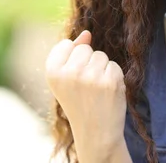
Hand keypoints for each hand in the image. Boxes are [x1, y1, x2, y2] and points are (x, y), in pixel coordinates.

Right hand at [45, 31, 127, 161]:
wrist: (96, 132)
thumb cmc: (79, 102)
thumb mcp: (66, 79)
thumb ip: (72, 53)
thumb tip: (87, 33)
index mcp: (52, 71)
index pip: (66, 44)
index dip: (72, 60)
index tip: (72, 79)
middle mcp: (70, 72)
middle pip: (85, 48)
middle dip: (88, 62)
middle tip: (85, 86)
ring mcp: (91, 76)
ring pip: (101, 55)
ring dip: (102, 69)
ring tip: (96, 90)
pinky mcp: (110, 80)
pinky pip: (114, 64)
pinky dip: (113, 76)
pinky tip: (107, 92)